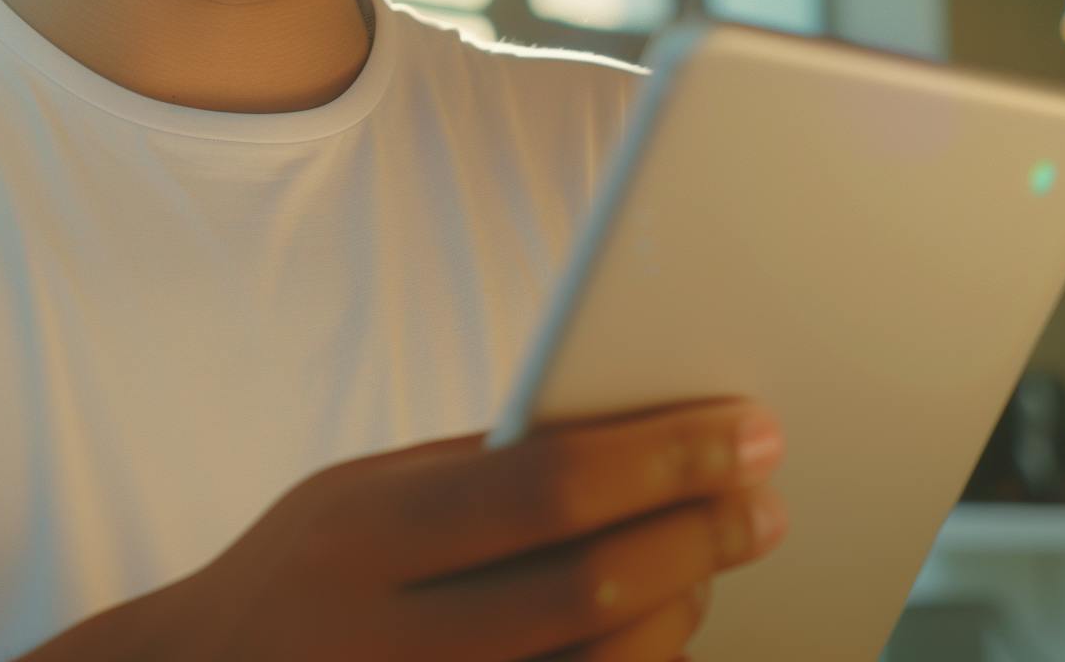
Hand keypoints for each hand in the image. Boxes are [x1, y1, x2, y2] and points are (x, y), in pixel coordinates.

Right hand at [51, 399, 787, 661]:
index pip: (544, 485)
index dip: (665, 456)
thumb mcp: (356, 495)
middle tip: (765, 501)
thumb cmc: (299, 577)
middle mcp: (384, 638)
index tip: (749, 427)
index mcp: (360, 535)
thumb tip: (635, 434)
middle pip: (590, 591)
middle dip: (700, 537)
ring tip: (711, 566)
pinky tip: (660, 633)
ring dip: (682, 615)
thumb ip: (476, 469)